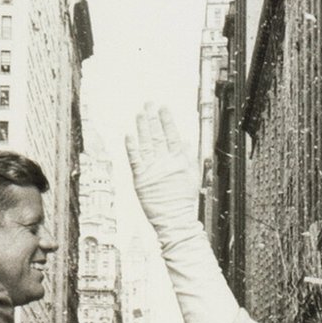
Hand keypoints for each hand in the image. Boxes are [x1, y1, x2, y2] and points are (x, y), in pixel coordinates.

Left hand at [125, 105, 200, 239]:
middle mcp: (165, 162)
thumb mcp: (192, 176)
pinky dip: (131, 147)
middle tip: (149, 103)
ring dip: (142, 127)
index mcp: (179, 160)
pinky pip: (135, 160)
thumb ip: (189, 158)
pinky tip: (129, 134)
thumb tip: (186, 142)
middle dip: (153, 118)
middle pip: (158, 135)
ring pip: (146, 144)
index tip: (163, 107)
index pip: (172, 135)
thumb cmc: (184, 200)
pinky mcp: (140, 179)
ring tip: (139, 114)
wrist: (175, 220)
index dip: (167, 120)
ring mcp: (152, 170)